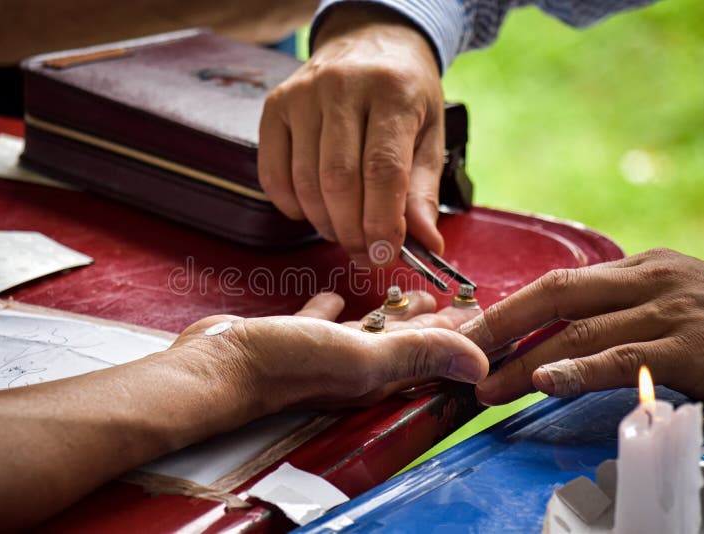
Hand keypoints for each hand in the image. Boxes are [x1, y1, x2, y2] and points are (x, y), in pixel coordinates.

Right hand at [164, 291, 486, 428]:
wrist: (220, 367)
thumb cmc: (287, 364)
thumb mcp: (361, 356)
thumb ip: (418, 354)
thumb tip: (482, 364)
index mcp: (378, 373)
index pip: (432, 353)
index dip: (460, 336)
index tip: (482, 316)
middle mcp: (355, 365)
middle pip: (406, 341)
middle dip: (432, 324)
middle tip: (454, 302)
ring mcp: (323, 351)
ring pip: (368, 330)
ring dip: (391, 315)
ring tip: (408, 297)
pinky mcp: (294, 336)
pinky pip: (324, 319)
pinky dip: (335, 308)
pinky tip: (337, 296)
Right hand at [259, 4, 445, 264]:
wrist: (369, 40)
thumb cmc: (404, 92)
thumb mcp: (429, 134)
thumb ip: (423, 191)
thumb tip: (425, 245)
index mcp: (393, 91)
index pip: (383, 170)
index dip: (382, 222)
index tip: (384, 257)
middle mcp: (343, 86)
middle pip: (339, 180)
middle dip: (352, 231)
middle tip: (365, 254)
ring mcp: (302, 95)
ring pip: (305, 182)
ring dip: (325, 223)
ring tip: (345, 232)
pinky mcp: (274, 107)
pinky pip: (273, 174)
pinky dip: (292, 206)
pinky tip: (314, 211)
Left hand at [458, 249, 703, 404]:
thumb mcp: (673, 300)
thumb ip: (621, 311)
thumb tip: (559, 340)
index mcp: (640, 267)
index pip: (557, 284)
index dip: (508, 309)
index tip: (470, 332)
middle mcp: (649, 280)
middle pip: (554, 296)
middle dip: (499, 326)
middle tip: (457, 353)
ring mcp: (671, 312)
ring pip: (579, 332)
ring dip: (524, 362)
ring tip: (487, 386)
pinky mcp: (693, 349)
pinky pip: (626, 359)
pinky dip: (581, 372)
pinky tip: (546, 383)